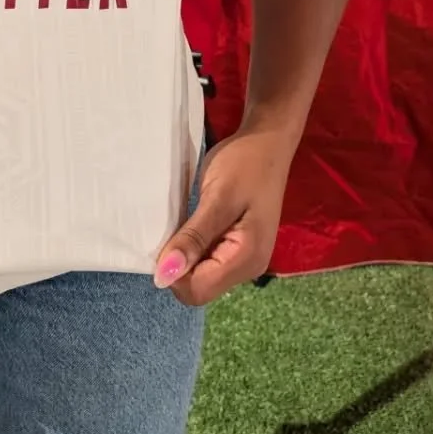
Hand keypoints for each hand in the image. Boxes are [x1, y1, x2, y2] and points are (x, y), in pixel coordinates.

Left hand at [153, 127, 295, 306]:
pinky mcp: (239, 249)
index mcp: (247, 258)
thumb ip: (193, 238)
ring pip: (202, 276)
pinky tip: (194, 224)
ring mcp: (245, 260)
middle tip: (176, 225)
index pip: (197, 290)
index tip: (165, 239)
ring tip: (186, 221)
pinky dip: (194, 248)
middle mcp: (249, 267)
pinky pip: (209, 262)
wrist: (268, 142)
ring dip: (186, 256)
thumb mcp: (217, 197)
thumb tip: (164, 276)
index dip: (173, 272)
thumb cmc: (245, 164)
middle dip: (178, 265)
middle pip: (199, 288)